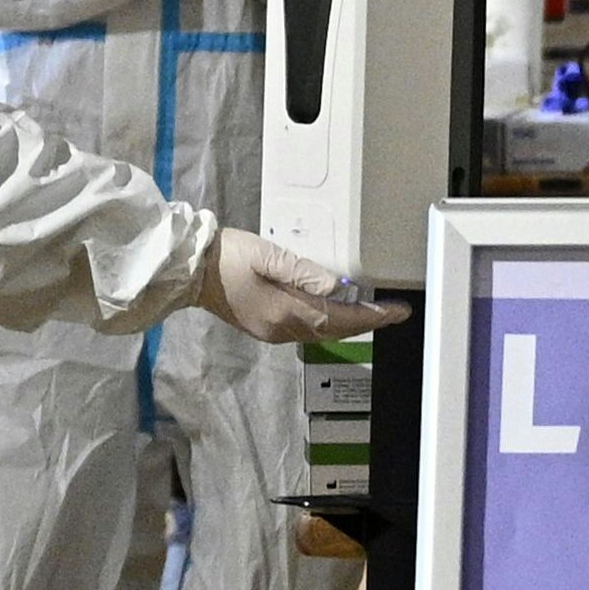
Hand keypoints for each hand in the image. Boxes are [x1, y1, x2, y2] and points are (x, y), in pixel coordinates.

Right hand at [195, 230, 406, 343]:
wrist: (191, 272)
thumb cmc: (227, 256)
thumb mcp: (266, 255)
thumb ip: (302, 271)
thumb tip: (337, 287)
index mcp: (284, 311)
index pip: (340, 318)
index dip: (372, 316)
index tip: (398, 311)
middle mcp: (282, 330)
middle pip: (335, 331)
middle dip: (367, 322)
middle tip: (394, 312)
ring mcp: (273, 333)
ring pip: (323, 334)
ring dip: (349, 325)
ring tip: (374, 312)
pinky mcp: (266, 329)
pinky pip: (308, 331)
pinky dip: (329, 324)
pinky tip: (337, 313)